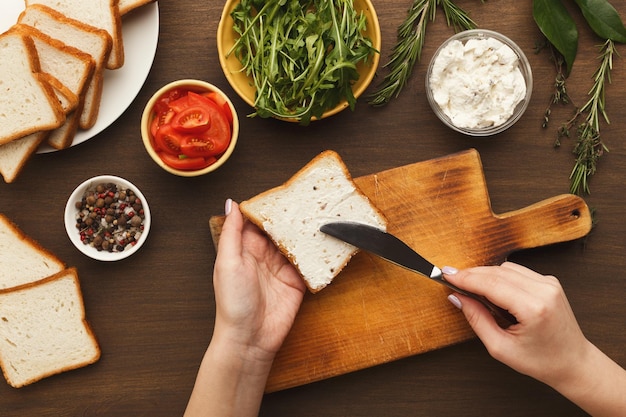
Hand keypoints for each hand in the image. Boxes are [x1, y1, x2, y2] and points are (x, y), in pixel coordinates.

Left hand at [212, 199, 305, 360]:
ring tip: (320, 215)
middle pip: (281, 229)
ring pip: (297, 243)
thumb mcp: (227, 262)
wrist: (249, 338)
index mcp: (245, 248)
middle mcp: (264, 256)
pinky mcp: (298, 282)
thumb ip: (232, 232)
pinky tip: (326, 241)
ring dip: (306, 232)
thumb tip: (230, 203)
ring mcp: (282, 268)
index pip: (259, 220)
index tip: (284, 190)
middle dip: (293, 216)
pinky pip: (310, 263)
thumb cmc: (232, 303)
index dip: (270, 206)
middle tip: (308, 199)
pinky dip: (317, 253)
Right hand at [442, 262, 587, 386]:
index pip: (490, 284)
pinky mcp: (549, 281)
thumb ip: (477, 319)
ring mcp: (549, 283)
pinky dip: (500, 277)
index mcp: (533, 308)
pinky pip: (517, 271)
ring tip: (472, 290)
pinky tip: (492, 291)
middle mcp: (544, 290)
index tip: (446, 275)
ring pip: (505, 268)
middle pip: (497, 271)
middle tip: (452, 280)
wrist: (573, 362)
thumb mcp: (500, 348)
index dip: (465, 278)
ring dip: (485, 275)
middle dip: (471, 274)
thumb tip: (457, 298)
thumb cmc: (541, 361)